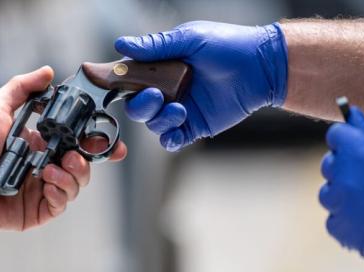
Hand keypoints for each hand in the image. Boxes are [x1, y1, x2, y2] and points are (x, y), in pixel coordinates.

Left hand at [0, 67, 126, 230]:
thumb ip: (23, 88)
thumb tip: (48, 72)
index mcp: (40, 145)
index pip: (77, 146)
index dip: (97, 147)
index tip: (112, 145)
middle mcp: (43, 168)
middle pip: (81, 168)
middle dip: (86, 162)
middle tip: (73, 155)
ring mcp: (38, 192)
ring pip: (73, 187)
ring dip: (72, 177)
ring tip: (53, 168)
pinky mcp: (31, 212)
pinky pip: (58, 206)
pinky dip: (60, 194)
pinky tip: (49, 183)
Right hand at [115, 21, 287, 150]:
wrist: (261, 66)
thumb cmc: (227, 46)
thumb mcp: (189, 39)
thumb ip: (155, 46)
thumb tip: (121, 45)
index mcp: (160, 67)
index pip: (129, 76)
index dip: (116, 80)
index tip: (103, 80)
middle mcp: (166, 89)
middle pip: (136, 106)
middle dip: (140, 105)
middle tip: (156, 96)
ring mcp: (179, 109)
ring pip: (152, 124)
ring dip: (160, 119)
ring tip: (181, 108)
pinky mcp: (194, 126)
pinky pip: (172, 139)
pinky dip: (169, 138)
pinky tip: (178, 128)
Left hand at [320, 106, 363, 265]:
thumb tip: (351, 114)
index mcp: (355, 152)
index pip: (337, 136)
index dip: (351, 140)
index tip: (361, 146)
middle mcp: (341, 178)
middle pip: (331, 164)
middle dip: (347, 166)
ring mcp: (340, 206)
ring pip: (329, 193)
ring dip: (344, 193)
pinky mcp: (343, 231)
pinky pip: (334, 220)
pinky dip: (348, 219)